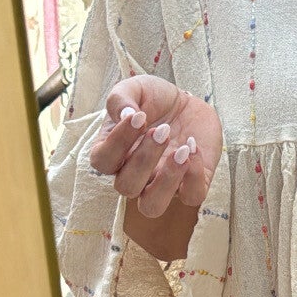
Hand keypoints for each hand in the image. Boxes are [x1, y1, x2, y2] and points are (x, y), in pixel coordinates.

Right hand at [89, 75, 222, 218]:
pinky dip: (194, 175)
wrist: (187, 103)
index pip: (102, 162)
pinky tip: (194, 147)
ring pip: (153, 206)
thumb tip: (124, 114)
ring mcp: (161, 184)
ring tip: (182, 150)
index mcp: (113, 154)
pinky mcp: (190, 185)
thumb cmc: (154, 99)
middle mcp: (133, 175)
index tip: (138, 116)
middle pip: (126, 187)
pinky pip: (190, 197)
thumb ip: (121, 98)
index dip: (117, 143)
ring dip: (167, 180)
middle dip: (144, 159)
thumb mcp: (135, 89)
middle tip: (162, 130)